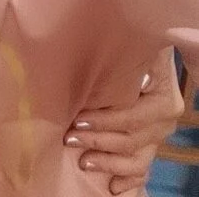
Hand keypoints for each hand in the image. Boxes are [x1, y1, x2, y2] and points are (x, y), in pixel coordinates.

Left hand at [64, 54, 183, 193]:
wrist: (147, 56)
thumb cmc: (134, 52)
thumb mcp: (134, 52)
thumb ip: (128, 64)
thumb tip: (124, 72)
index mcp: (163, 100)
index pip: (132, 118)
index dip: (105, 122)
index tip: (79, 119)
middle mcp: (164, 121)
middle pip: (131, 140)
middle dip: (98, 141)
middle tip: (70, 139)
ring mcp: (158, 136)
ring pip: (136, 160)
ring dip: (109, 164)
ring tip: (84, 162)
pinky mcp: (150, 146)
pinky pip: (143, 170)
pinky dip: (128, 180)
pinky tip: (113, 187)